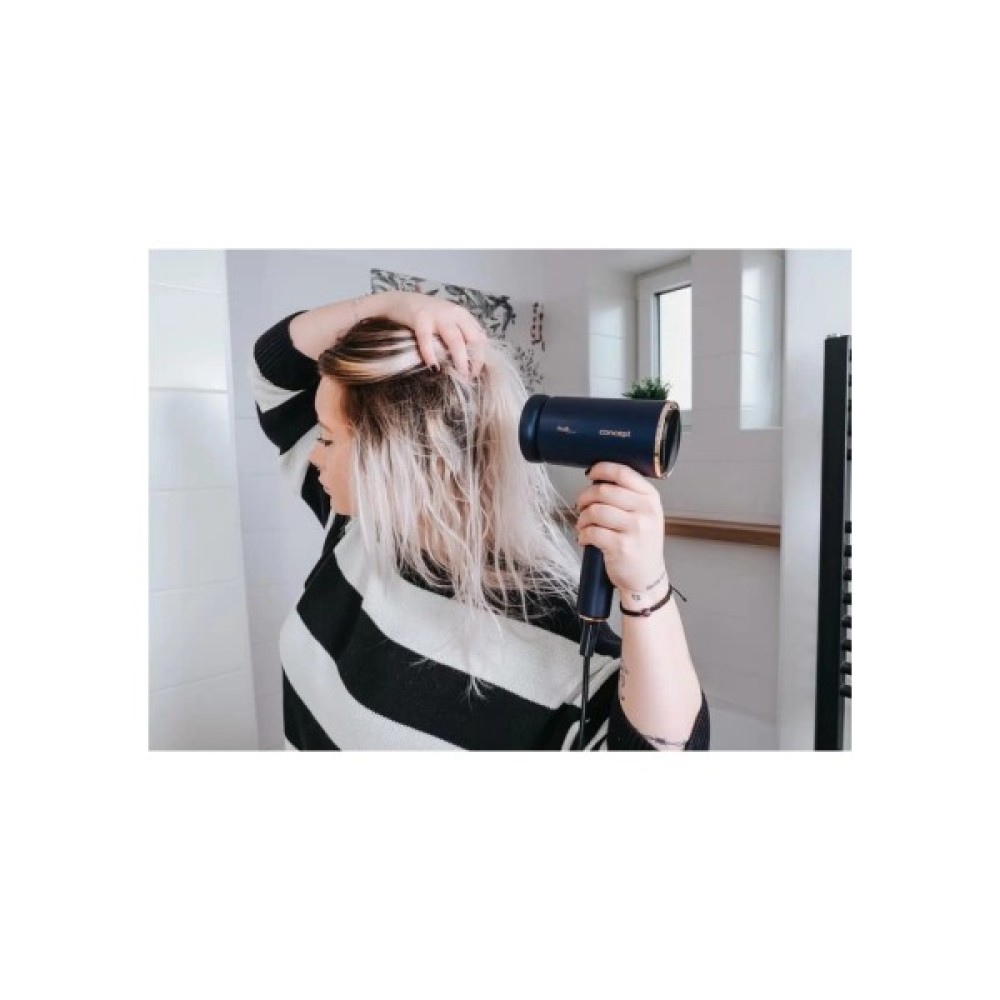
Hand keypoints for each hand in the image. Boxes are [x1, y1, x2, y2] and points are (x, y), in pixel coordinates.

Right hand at [383, 291, 487, 379]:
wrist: (399, 301)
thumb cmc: (425, 316)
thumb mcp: (447, 320)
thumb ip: (459, 333)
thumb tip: (470, 360)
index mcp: (462, 315)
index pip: (480, 337)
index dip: (482, 357)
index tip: (476, 373)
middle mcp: (454, 313)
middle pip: (473, 339)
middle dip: (476, 360)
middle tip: (470, 378)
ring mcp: (437, 315)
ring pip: (455, 340)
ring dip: (460, 360)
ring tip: (461, 376)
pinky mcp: (420, 318)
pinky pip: (427, 339)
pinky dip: (431, 355)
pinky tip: (433, 367)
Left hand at [574, 461, 668, 596]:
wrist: (646, 577)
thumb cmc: (641, 544)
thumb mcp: (645, 515)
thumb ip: (628, 495)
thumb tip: (597, 479)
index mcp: (651, 499)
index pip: (623, 473)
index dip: (602, 469)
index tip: (590, 473)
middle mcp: (645, 511)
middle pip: (604, 491)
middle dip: (585, 497)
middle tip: (581, 506)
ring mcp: (635, 529)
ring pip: (595, 511)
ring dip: (582, 518)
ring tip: (583, 525)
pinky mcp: (621, 547)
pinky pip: (592, 532)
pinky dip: (583, 534)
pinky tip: (586, 538)